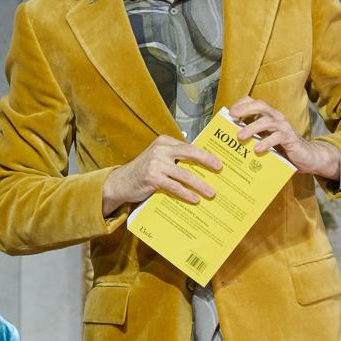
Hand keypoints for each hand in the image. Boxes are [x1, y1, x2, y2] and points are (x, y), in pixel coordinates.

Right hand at [102, 135, 220, 212]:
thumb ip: (174, 158)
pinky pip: (174, 186)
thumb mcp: (158, 159)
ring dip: (200, 184)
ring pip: (184, 174)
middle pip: (190, 153)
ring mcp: (155, 163)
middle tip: (219, 169)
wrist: (120, 183)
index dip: (205, 154)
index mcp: (164, 141)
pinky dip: (186, 193)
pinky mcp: (152, 177)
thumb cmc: (143, 172)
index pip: (190, 146)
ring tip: (211, 193)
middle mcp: (160, 149)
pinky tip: (194, 199)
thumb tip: (201, 165)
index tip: (219, 162)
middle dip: (207, 161)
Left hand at [226, 98, 340, 177]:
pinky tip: (257, 149)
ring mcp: (283, 127)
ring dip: (252, 127)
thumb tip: (226, 139)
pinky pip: (278, 137)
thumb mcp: (263, 140)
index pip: (254, 102)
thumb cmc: (279, 148)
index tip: (229, 112)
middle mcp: (276, 118)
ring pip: (267, 121)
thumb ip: (250, 136)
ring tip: (240, 137)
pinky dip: (266, 142)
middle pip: (261, 106)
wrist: (305, 157)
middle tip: (233, 116)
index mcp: (267, 116)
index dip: (242, 104)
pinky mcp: (290, 138)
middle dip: (246, 109)